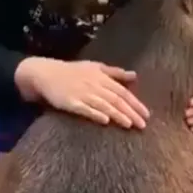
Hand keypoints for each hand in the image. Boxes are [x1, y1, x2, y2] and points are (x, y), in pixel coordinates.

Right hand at [16, 57, 149, 129]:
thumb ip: (115, 73)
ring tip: (129, 124)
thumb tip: (134, 75)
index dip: (135, 103)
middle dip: (131, 112)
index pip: (123, 92)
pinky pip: (84, 109)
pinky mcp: (70, 102)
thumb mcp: (95, 67)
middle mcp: (95, 85)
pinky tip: (105, 121)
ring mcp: (82, 94)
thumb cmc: (73, 71)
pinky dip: (95, 114)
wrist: (46, 73)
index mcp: (102, 77)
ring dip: (117, 115)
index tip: (146, 114)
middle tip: (142, 125)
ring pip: (104, 105)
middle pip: (116, 100)